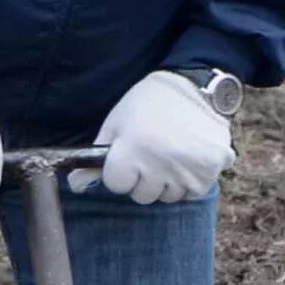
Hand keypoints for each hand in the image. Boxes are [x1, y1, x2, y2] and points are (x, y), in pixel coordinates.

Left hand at [92, 70, 231, 204]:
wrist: (194, 87)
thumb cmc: (148, 104)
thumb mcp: (116, 124)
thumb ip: (95, 158)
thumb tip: (75, 186)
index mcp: (132, 150)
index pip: (117, 184)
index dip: (120, 171)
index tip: (129, 156)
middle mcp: (159, 164)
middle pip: (142, 195)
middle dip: (143, 179)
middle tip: (151, 153)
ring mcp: (186, 170)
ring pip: (168, 197)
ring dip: (167, 181)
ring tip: (171, 153)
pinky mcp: (209, 171)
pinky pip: (191, 193)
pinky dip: (189, 181)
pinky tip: (187, 159)